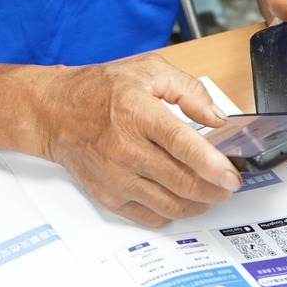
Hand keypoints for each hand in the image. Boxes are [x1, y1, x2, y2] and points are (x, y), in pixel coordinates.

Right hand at [33, 54, 239, 226]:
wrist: (54, 112)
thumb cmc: (99, 90)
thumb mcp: (147, 70)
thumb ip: (188, 90)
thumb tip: (216, 117)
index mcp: (137, 113)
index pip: (181, 145)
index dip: (212, 164)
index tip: (232, 175)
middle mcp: (125, 148)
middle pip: (182, 182)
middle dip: (215, 189)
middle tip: (227, 184)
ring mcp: (116, 177)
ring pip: (171, 205)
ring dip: (198, 204)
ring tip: (209, 192)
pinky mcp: (109, 196)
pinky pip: (151, 215)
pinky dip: (172, 211)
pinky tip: (179, 197)